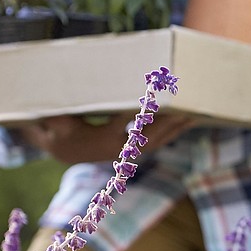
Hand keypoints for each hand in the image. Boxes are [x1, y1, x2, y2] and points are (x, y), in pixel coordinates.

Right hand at [16, 112, 193, 164]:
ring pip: (159, 140)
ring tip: (198, 112)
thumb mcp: (52, 122)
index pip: (122, 125)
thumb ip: (54, 117)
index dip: (138, 114)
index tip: (152, 100)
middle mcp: (118, 148)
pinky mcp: (135, 149)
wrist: (61, 148)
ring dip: (178, 127)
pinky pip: (159, 141)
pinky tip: (189, 119)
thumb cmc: (57, 128)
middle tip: (187, 104)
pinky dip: (175, 130)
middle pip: (149, 135)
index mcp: (100, 140)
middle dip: (169, 121)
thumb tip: (52, 114)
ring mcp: (129, 151)